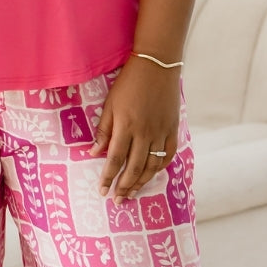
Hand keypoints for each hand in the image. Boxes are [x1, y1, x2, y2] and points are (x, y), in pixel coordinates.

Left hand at [89, 55, 180, 202]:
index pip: (115, 159)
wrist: (156, 66)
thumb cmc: (128, 82)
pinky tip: (152, 174)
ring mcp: (161, 132)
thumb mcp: (110, 102)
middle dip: (124, 186)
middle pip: (134, 168)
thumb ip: (103, 129)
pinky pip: (168, 155)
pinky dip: (160, 168)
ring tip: (132, 193)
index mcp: (126, 125)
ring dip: (141, 183)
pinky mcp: (173, 129)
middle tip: (117, 200)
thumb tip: (93, 152)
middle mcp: (144, 132)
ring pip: (152, 166)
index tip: (103, 191)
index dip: (108, 177)